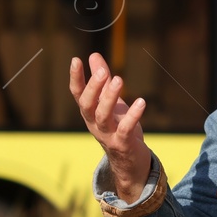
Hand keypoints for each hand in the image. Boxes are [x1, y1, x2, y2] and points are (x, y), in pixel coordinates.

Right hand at [69, 52, 150, 202]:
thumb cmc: (118, 127)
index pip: (78, 94)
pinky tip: (141, 102)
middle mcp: (94, 123)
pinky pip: (125, 129)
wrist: (129, 161)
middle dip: (94, 87)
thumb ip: (102, 80)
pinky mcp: (122, 143)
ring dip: (110, 98)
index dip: (76, 78)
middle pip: (87, 104)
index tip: (75, 60)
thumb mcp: (110, 102)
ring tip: (119, 79)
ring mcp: (107, 134)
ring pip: (103, 116)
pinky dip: (133, 116)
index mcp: (89, 112)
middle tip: (104, 71)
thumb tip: (94, 55)